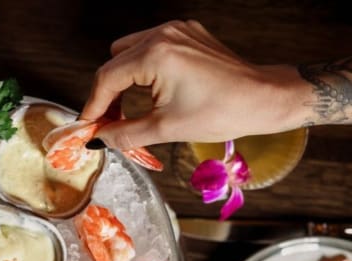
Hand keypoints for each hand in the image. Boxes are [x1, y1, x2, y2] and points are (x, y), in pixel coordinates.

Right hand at [80, 20, 309, 149]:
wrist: (264, 98)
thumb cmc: (223, 112)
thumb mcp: (166, 129)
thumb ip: (124, 134)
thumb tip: (98, 140)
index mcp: (156, 54)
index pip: (106, 78)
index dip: (93, 106)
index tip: (87, 127)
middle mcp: (163, 35)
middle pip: (114, 62)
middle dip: (107, 95)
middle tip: (107, 123)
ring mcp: (176, 30)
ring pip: (128, 52)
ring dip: (122, 80)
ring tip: (127, 110)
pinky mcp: (187, 34)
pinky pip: (150, 47)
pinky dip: (142, 70)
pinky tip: (149, 93)